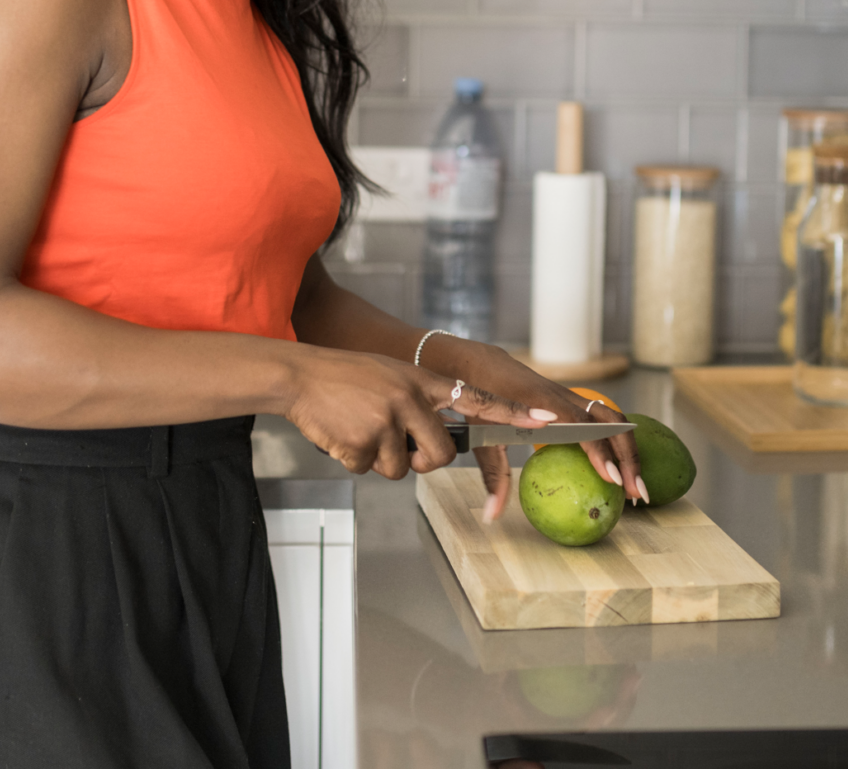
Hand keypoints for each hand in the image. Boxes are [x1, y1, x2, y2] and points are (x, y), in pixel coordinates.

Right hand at [281, 345, 555, 480]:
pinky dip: (356, 461)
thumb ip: (421, 402)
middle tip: (400, 447)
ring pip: (403, 470)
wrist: (300, 375)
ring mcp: (387, 421)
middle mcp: (411, 399)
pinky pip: (371, 471)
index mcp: (423, 381)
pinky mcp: (363, 442)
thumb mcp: (394, 376)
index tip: (547, 422)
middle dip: (423, 462)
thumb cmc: (347, 378)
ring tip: (361, 429)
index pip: (478, 400)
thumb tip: (437, 444)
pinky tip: (343, 435)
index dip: (513, 414)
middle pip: (440, 455)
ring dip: (383, 461)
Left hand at [423, 337, 644, 517]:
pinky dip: (618, 443)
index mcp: (538, 401)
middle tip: (637, 493)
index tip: (612, 478)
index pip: (579, 425)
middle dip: (628, 455)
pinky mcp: (572, 401)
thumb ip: (491, 475)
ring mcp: (569, 396)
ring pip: (612, 419)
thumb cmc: (475, 398)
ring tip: (636, 488)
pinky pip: (604, 420)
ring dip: (629, 451)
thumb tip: (492, 516)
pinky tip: (621, 471)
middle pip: (609, 421)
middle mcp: (561, 396)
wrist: (476, 363)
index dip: (598, 450)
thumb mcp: (479, 437)